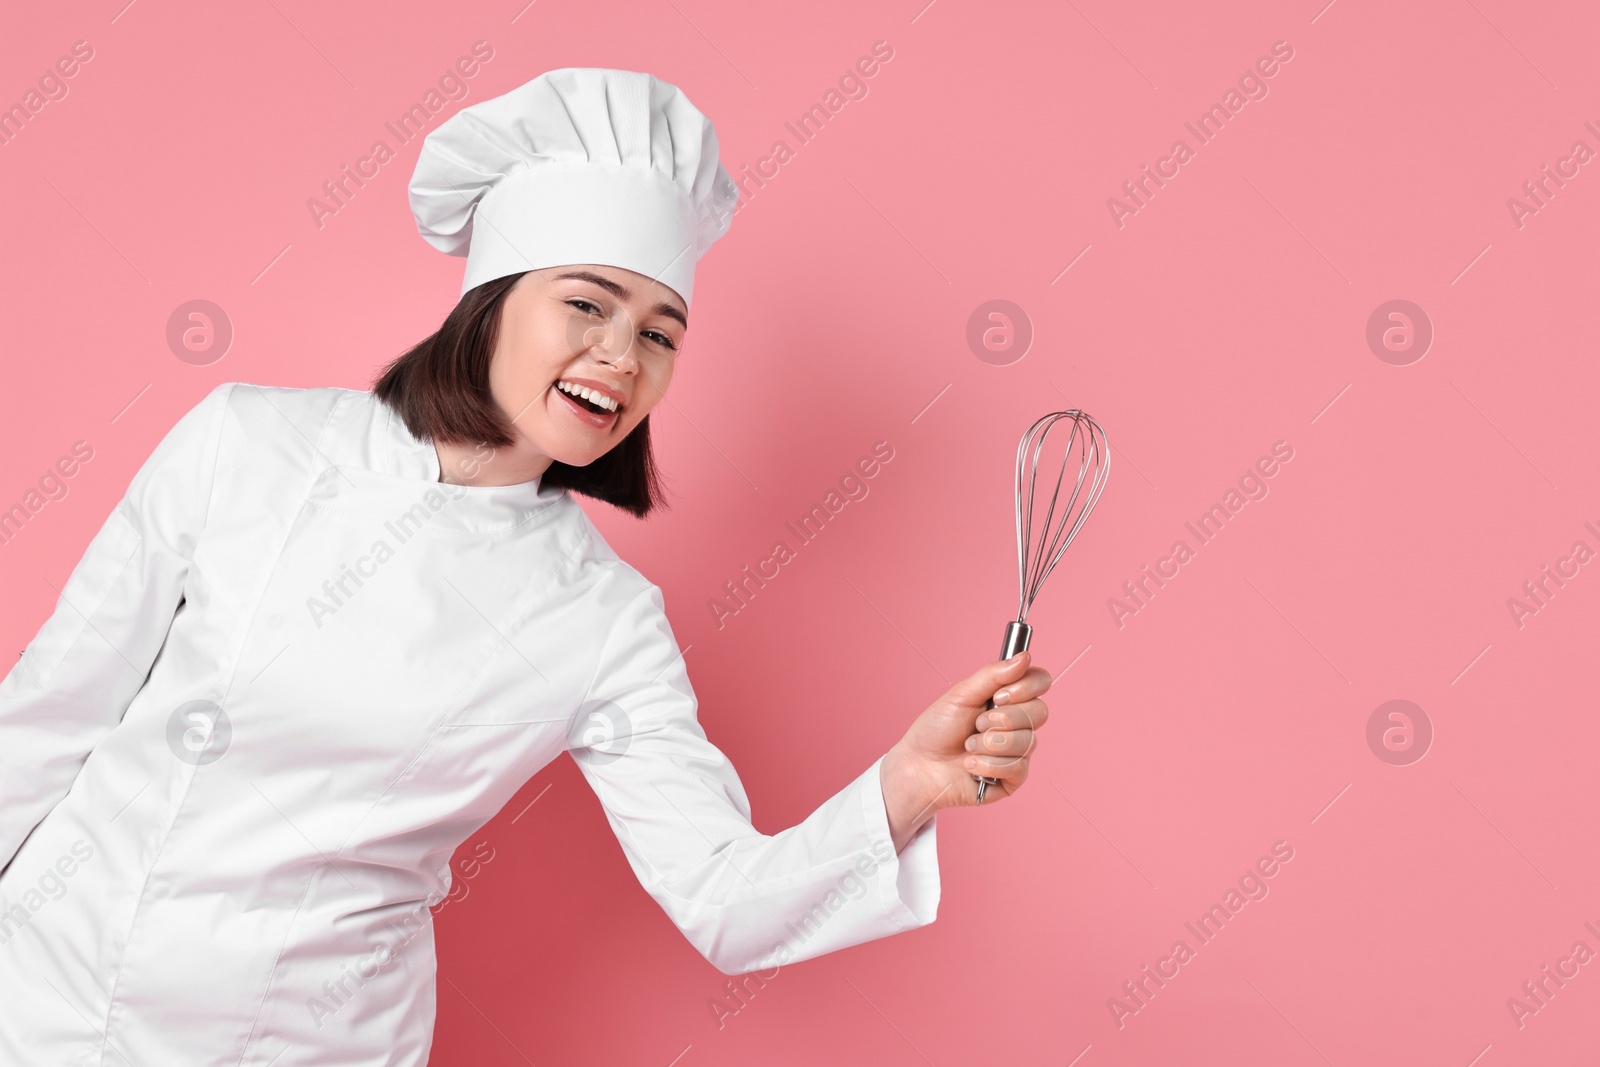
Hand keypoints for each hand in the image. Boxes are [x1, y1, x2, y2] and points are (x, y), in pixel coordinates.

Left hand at [879, 651, 1052, 849]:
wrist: (920, 765)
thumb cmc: (937, 729)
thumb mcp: (962, 694)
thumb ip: (993, 674)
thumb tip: (1024, 657)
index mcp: (1009, 699)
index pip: (1041, 682)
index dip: (1025, 688)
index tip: (999, 696)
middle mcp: (1019, 723)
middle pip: (1040, 712)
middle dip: (1002, 719)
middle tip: (976, 724)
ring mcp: (1018, 751)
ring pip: (1027, 741)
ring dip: (989, 744)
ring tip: (968, 746)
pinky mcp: (1013, 778)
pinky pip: (1017, 767)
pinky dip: (988, 765)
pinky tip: (970, 765)